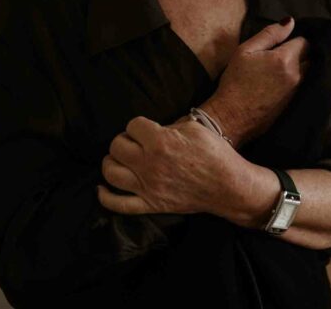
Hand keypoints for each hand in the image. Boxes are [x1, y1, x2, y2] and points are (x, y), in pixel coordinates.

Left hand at [97, 116, 258, 218]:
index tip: (146, 129)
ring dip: (111, 162)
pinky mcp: (151, 204)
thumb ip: (168, 127)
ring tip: (121, 159)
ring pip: (111, 173)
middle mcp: (149, 164)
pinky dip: (105, 196)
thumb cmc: (215, 154)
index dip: (139, 125)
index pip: (132, 125)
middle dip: (123, 140)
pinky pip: (118, 205)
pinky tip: (102, 187)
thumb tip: (152, 131)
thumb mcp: (194, 128)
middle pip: (116, 146)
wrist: (228, 185)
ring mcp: (148, 186)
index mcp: (160, 142)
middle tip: (134, 142)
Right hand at [201, 18, 309, 146]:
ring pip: (309, 71)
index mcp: (285, 59)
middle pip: (310, 56)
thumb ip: (270, 34)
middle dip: (302, 52)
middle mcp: (297, 75)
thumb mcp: (246, 51)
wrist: (231, 118)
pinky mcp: (295, 104)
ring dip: (302, 66)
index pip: (304, 41)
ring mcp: (298, 91)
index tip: (284, 41)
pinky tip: (282, 82)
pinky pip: (304, 85)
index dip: (295, 38)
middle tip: (284, 52)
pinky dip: (299, 80)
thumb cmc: (235, 82)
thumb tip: (290, 22)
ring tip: (282, 67)